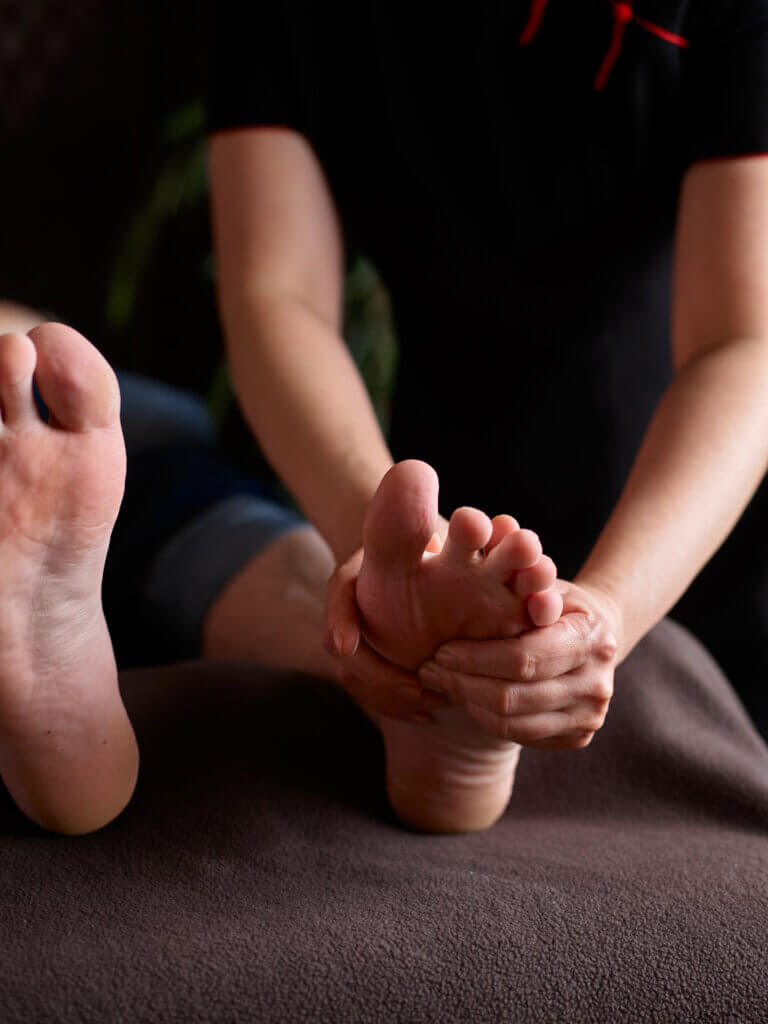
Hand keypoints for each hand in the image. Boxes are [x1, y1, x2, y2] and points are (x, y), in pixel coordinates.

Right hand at [324, 544, 450, 723]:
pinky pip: (371, 694)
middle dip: (378, 676)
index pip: (337, 600)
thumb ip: (434, 542)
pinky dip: (398, 708)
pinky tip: (431, 714)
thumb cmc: (422, 541)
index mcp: (350, 579)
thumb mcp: (426, 535)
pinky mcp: (370, 662)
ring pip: (355, 680)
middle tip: (417, 688)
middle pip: (343, 651)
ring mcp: (353, 640)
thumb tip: (454, 535)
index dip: (339, 623)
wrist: (410, 552)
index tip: (347, 645)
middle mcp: (345, 613)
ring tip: (434, 704)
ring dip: (391, 698)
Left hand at [417, 580, 621, 749]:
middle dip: (462, 683)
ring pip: (512, 723)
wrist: (594, 636)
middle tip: (429, 670)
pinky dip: (485, 717)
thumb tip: (490, 560)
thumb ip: (519, 580)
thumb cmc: (554, 601)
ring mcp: (590, 716)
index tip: (441, 651)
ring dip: (467, 702)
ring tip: (440, 682)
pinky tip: (467, 696)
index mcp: (592, 639)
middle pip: (514, 696)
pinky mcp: (577, 738)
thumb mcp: (541, 582)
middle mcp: (598, 684)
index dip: (476, 658)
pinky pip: (519, 735)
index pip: (524, 659)